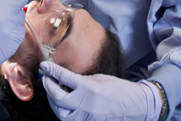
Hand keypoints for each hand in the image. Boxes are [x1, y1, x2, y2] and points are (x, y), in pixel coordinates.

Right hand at [0, 0, 27, 85]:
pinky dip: (14, 29)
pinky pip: (20, 30)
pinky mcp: (16, 41)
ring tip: (0, 23)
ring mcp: (14, 27)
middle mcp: (9, 12)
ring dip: (13, 15)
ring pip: (21, 14)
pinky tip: (2, 34)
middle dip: (13, 0)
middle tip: (3, 7)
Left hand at [40, 62, 161, 120]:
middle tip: (46, 77)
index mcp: (90, 89)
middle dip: (49, 87)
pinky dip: (62, 111)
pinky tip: (62, 102)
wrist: (135, 106)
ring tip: (52, 89)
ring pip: (60, 113)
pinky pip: (69, 119)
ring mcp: (87, 118)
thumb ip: (79, 80)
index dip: (52, 70)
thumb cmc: (118, 89)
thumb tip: (62, 78)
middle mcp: (86, 106)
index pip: (64, 78)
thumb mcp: (98, 79)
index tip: (44, 65)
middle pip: (58, 98)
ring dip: (53, 100)